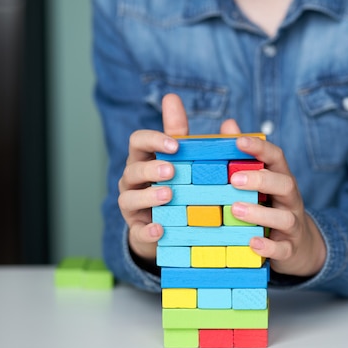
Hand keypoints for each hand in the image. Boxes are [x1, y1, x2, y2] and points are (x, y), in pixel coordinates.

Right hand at [117, 94, 241, 263]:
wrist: (169, 224)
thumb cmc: (179, 184)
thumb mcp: (186, 160)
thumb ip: (194, 138)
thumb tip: (218, 117)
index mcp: (145, 158)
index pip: (138, 141)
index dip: (153, 140)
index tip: (175, 145)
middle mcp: (133, 180)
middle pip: (132, 168)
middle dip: (151, 168)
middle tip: (172, 171)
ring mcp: (132, 205)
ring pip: (129, 198)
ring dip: (148, 196)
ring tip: (169, 194)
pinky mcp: (136, 229)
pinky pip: (137, 231)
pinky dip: (147, 230)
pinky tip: (160, 229)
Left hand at [229, 137, 326, 276]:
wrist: (298, 247)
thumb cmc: (270, 207)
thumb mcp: (259, 182)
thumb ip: (243, 156)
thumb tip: (228, 124)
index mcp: (280, 179)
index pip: (276, 157)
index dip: (260, 148)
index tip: (239, 141)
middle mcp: (290, 199)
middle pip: (284, 183)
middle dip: (260, 180)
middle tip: (233, 180)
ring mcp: (292, 224)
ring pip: (285, 216)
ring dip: (261, 213)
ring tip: (236, 210)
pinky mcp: (289, 248)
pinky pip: (283, 248)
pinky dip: (268, 246)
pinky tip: (252, 243)